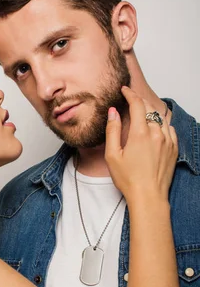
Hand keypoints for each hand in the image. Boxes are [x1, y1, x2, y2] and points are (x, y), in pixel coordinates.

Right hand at [105, 86, 177, 201]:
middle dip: (139, 102)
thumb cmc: (129, 179)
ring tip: (142, 115)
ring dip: (151, 113)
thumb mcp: (112, 155)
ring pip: (161, 117)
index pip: (137, 104)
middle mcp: (157, 133)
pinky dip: (162, 124)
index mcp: (140, 133)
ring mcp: (168, 140)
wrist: (149, 196)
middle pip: (149, 108)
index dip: (130, 94)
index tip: (124, 90)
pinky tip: (154, 129)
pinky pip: (170, 128)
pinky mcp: (174, 148)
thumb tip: (113, 112)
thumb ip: (112, 131)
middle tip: (131, 102)